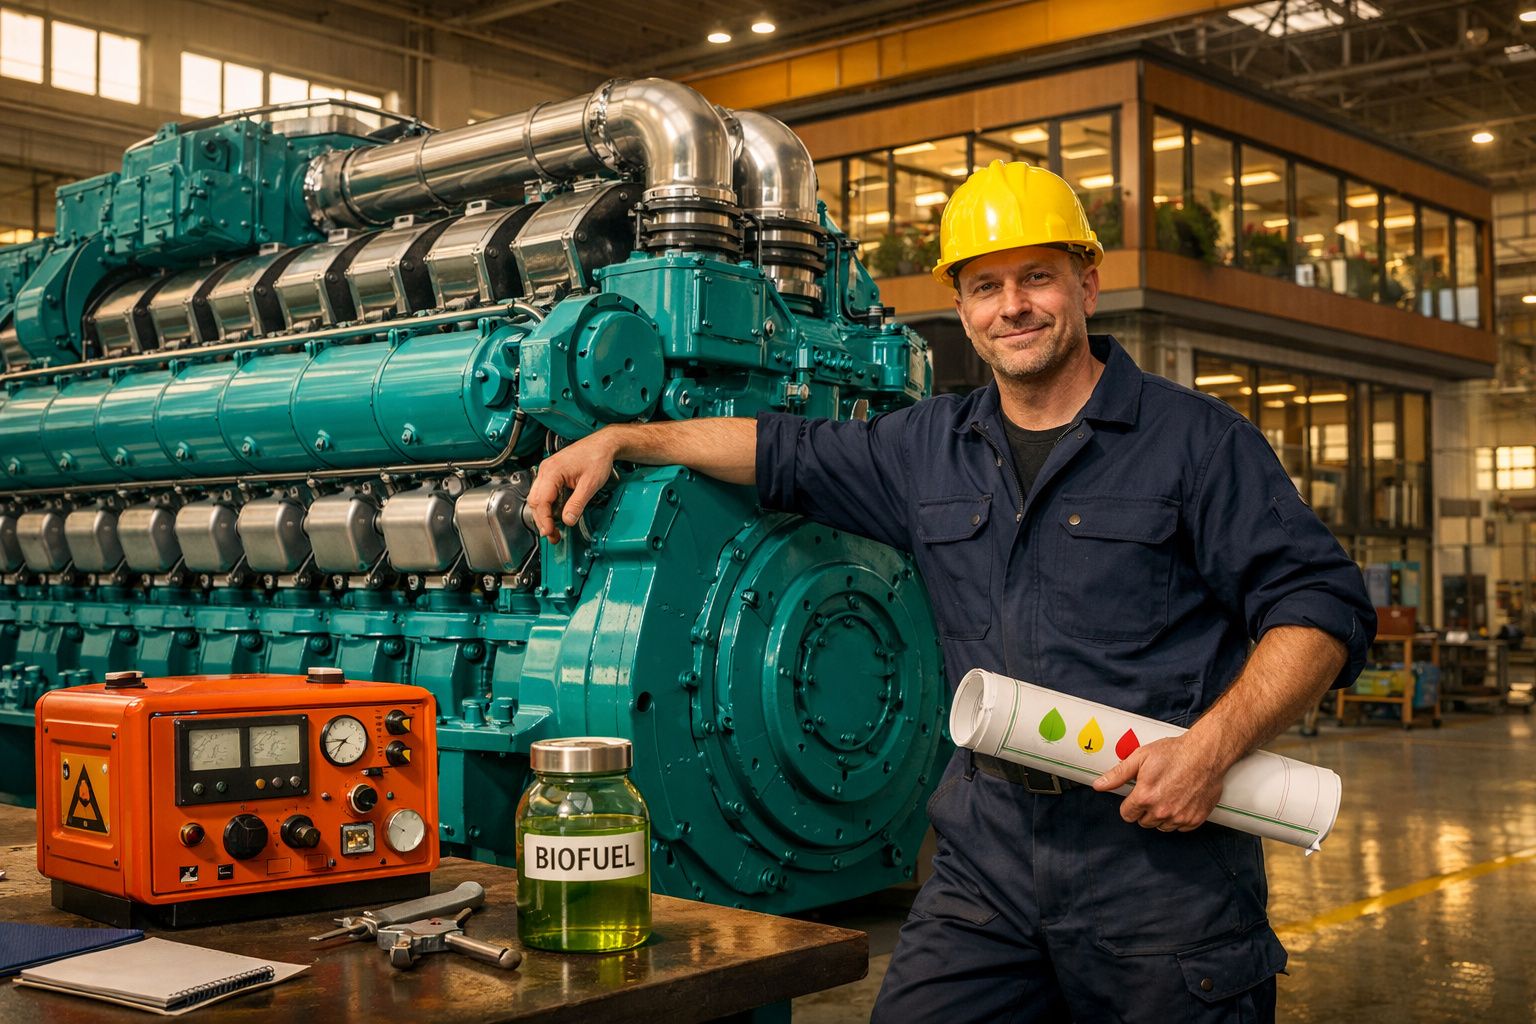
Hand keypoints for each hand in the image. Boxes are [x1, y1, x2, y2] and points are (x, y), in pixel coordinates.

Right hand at [525, 430, 621, 542]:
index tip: (549, 532)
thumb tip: (567, 520)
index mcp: (552, 471)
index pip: (541, 501)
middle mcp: (546, 470)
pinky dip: (549, 505)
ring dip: (544, 514)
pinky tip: (557, 514)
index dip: (544, 519)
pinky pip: (545, 493)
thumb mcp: (590, 484)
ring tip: (554, 529)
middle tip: (552, 535)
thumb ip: (577, 503)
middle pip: (536, 501)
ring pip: (538, 498)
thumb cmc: (597, 457)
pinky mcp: (552, 473)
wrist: (603, 445)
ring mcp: (548, 471)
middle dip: (542, 520)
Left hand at [1091, 735, 1225, 831]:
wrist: (1205, 754)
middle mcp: (1162, 811)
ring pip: (1162, 827)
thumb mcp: (1140, 757)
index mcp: (1145, 797)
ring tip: (1167, 796)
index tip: (1136, 797)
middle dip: (1145, 810)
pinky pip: (1180, 827)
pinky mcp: (1195, 819)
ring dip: (1161, 816)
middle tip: (1154, 793)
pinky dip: (1178, 818)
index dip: (1129, 805)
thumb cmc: (1174, 753)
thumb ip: (1118, 774)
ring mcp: (1180, 817)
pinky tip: (1180, 802)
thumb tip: (1099, 785)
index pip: (1127, 815)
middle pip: (1144, 822)